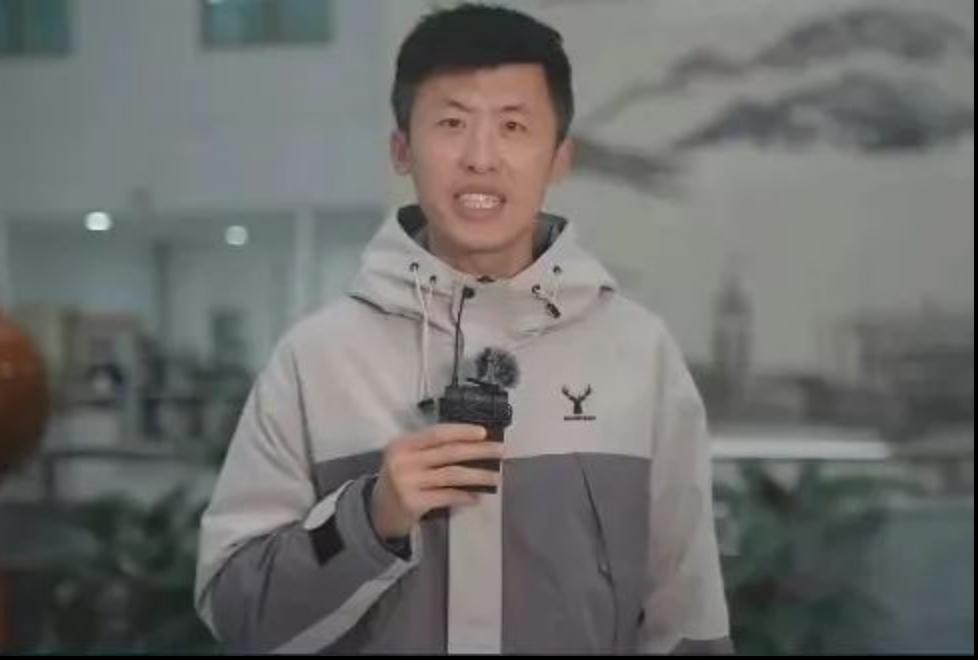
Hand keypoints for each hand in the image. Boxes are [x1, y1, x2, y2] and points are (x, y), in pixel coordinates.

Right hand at [370, 423, 502, 539]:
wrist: (379, 512)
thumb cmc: (401, 479)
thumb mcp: (408, 458)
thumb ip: (431, 450)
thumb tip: (473, 444)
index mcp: (403, 444)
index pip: (437, 433)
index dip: (462, 431)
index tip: (484, 432)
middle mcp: (403, 460)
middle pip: (449, 452)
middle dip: (479, 450)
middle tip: (500, 450)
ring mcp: (407, 482)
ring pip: (452, 475)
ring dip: (478, 475)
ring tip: (496, 477)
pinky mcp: (413, 502)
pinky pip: (447, 496)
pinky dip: (464, 496)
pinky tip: (477, 497)